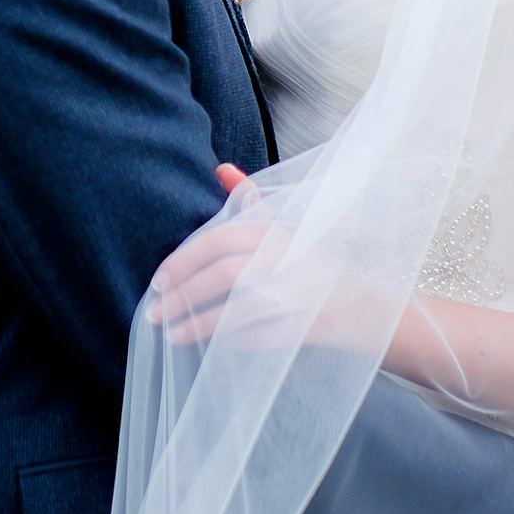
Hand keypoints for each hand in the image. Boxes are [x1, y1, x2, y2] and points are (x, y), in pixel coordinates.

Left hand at [144, 165, 381, 349]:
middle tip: (153, 312)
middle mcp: (284, 261)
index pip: (218, 242)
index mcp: (274, 234)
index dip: (183, 261)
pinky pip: (256, 337)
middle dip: (184, 294)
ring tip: (169, 334)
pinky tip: (205, 345)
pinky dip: (228, 341)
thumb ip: (249, 201)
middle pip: (223, 275)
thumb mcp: (282, 227)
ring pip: (236, 310)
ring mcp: (294, 296)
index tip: (157, 280)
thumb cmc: (309, 263)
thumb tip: (221, 168)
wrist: (360, 307)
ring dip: (198, 323)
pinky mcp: (301, 328)